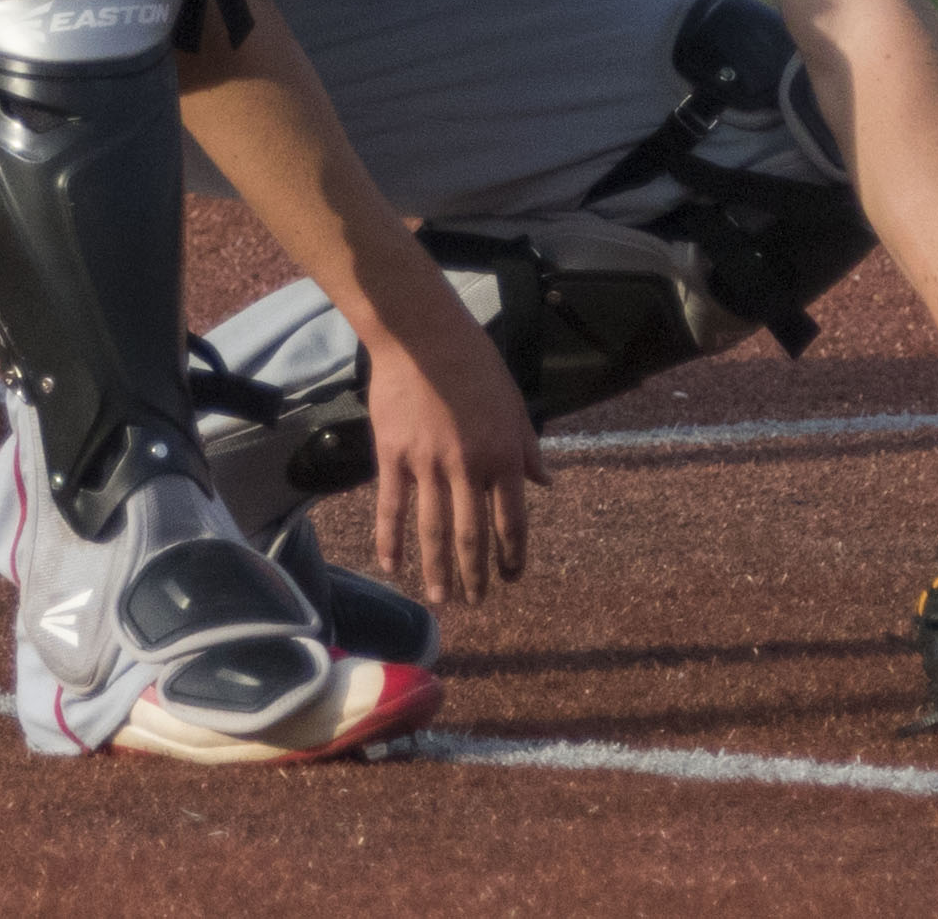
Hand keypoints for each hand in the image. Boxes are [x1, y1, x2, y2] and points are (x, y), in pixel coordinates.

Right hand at [362, 312, 547, 609]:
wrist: (422, 335)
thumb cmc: (474, 363)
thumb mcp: (514, 403)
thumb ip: (528, 447)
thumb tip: (546, 484)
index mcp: (503, 455)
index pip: (512, 521)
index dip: (512, 556)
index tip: (511, 579)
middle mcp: (469, 467)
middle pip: (472, 535)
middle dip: (477, 574)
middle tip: (477, 602)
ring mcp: (428, 464)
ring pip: (434, 529)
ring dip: (439, 570)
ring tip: (441, 600)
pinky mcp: (394, 456)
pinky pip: (392, 506)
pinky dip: (391, 540)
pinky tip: (393, 567)